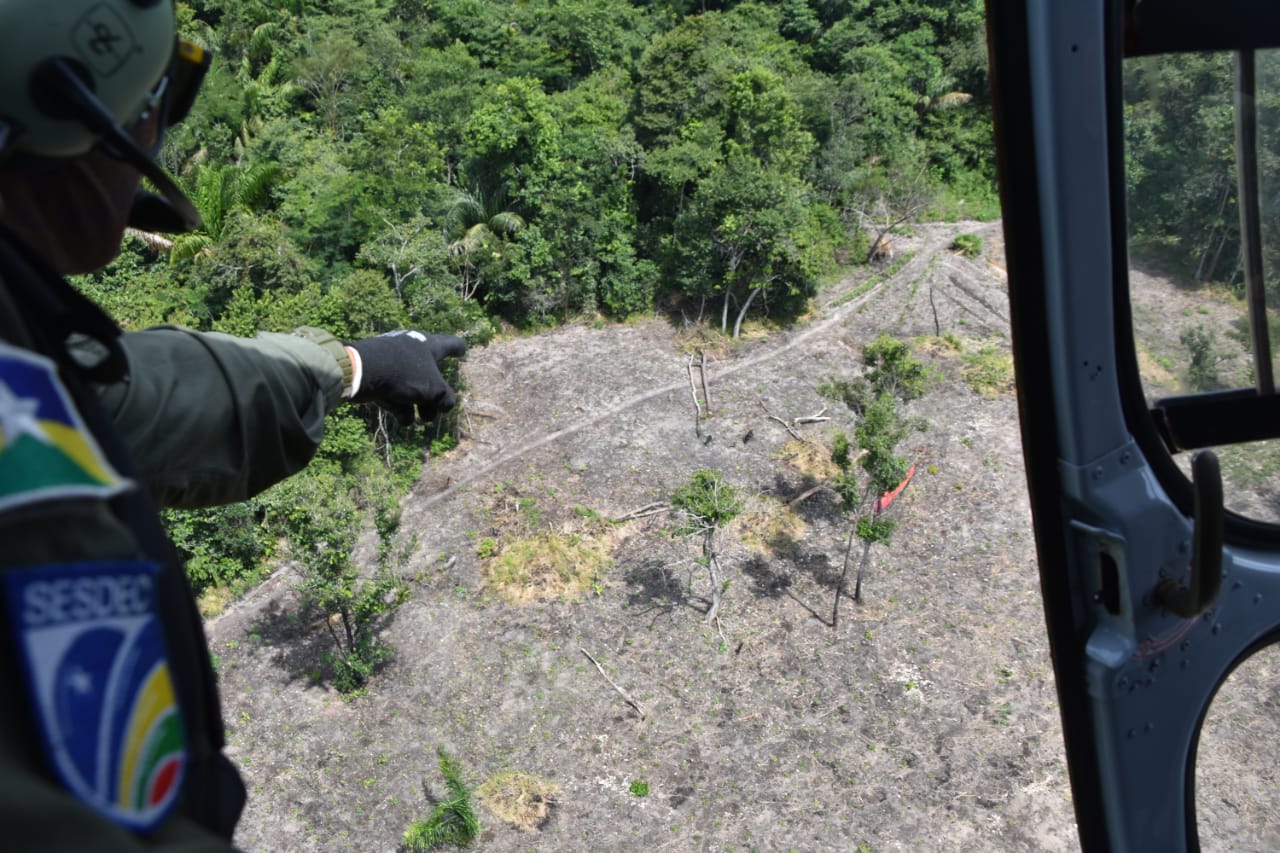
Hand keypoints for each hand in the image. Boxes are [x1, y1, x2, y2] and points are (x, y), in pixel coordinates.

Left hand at [348, 331, 466, 424]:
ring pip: (412, 385)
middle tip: (438, 411)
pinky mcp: (378, 374)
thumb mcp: (434, 390)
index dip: (458, 348)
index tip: (462, 351)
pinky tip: (404, 420)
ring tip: (421, 420)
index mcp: (428, 345)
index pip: (450, 344)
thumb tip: (446, 404)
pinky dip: (400, 404)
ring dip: (419, 404)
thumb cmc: (404, 374)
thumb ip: (446, 398)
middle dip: (435, 395)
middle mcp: (411, 350)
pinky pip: (394, 390)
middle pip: (430, 374)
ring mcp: (393, 361)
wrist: (362, 371)